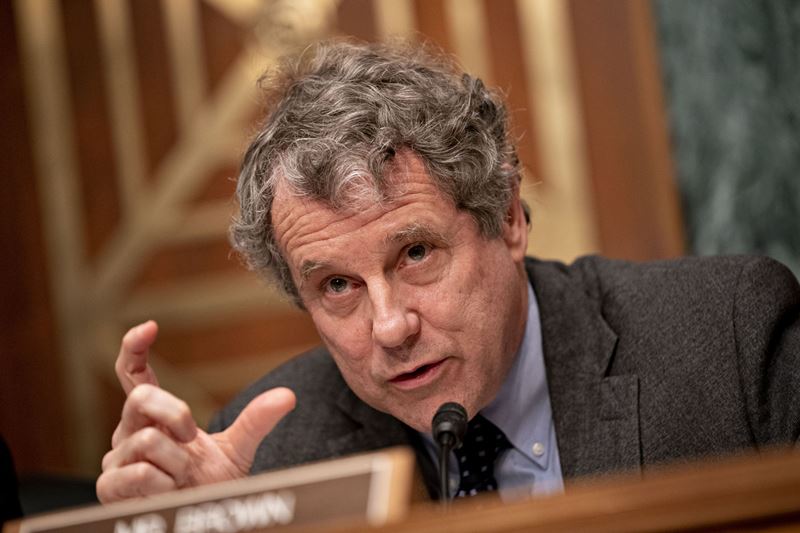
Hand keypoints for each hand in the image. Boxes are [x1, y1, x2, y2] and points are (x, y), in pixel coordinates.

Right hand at [96, 321, 295, 502]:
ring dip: (177, 462)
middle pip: (143, 396)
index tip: (150, 327)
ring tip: (182, 477)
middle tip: (193, 437)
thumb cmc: (209, 485)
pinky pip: (139, 471)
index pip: (133, 374)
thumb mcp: (236, 450)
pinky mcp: (110, 487)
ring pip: (147, 440)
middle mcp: (129, 431)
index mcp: (153, 416)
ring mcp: (116, 459)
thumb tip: (288, 395)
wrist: (200, 521)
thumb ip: (256, 421)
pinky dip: (164, 483)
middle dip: (177, 412)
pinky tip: (168, 492)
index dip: (134, 348)